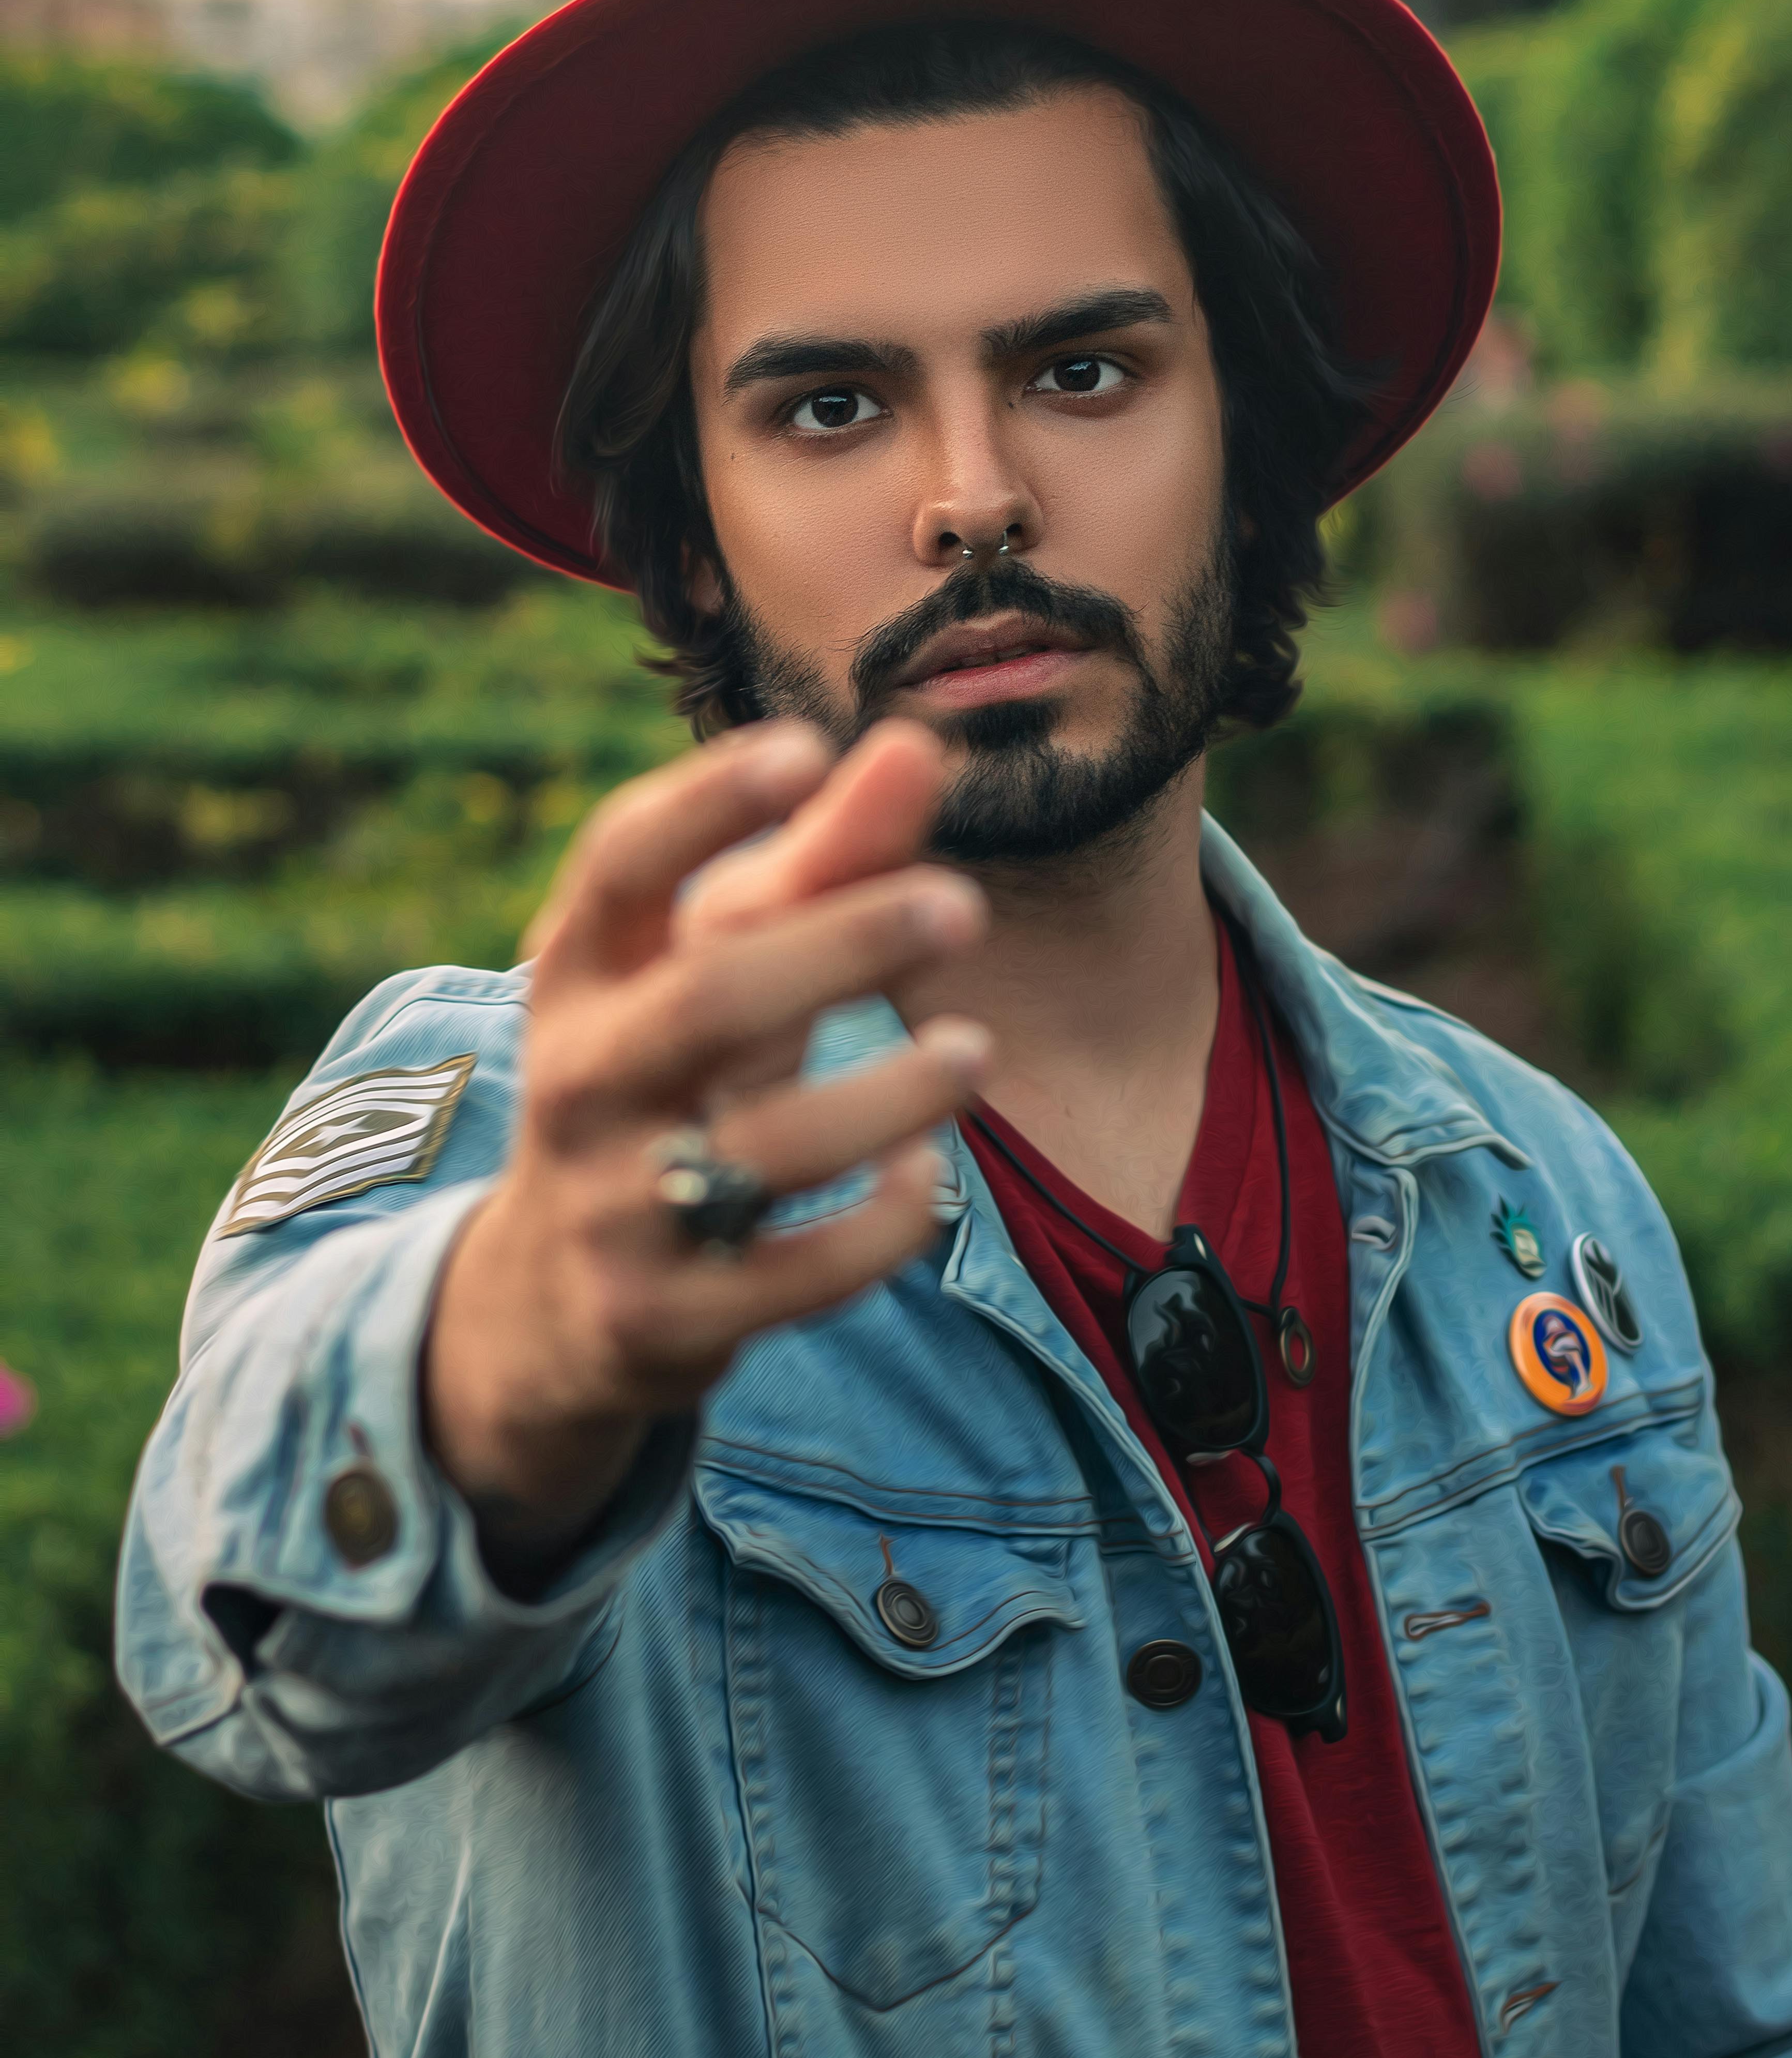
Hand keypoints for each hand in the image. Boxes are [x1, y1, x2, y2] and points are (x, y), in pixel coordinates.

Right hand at [423, 719, 987, 1579]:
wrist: (548, 1301)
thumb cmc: (669, 1077)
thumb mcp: (713, 967)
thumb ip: (819, 857)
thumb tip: (918, 740)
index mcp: (580, 973)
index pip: (618, 863)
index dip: (705, 802)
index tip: (806, 747)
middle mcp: (579, 1081)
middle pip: (709, 1001)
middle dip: (841, 946)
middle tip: (962, 905)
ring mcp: (615, 1206)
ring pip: (763, 1148)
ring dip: (886, 1094)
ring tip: (977, 1050)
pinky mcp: (664, 1317)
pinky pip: (790, 1278)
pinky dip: (875, 1228)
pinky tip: (930, 1177)